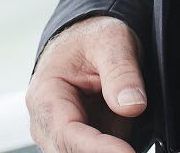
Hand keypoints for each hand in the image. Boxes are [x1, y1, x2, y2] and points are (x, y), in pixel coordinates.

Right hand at [27, 15, 147, 152]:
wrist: (87, 41)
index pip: (67, 133)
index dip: (97, 148)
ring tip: (133, 145)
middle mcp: (47, 123)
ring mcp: (64, 137)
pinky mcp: (83, 143)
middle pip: (71, 152)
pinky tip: (129, 145)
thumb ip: (121, 72)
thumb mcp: (112, 42)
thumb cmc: (91, 39)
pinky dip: (114, 150)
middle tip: (134, 150)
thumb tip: (132, 106)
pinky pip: (96, 152)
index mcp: (46, 96)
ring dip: (109, 151)